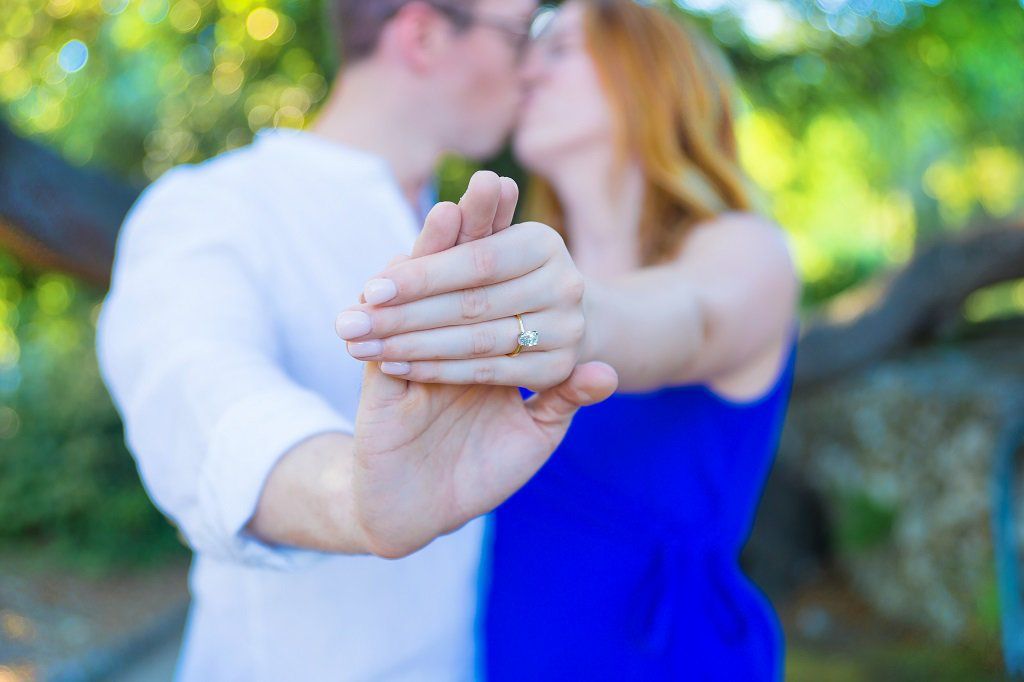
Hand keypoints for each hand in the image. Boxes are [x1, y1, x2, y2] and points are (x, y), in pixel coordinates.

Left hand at [335, 172, 590, 392]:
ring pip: (476, 340)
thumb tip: (489, 180)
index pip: (476, 260)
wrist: (552, 323)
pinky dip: (438, 369)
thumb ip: (474, 225)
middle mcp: (564, 284)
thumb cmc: (500, 274)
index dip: (422, 276)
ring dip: (413, 345)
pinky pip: (488, 371)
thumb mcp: (484, 246)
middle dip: (404, 316)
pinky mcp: (557, 370)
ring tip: (362, 346)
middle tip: (350, 324)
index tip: (370, 290)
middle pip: (471, 303)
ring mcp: (566, 330)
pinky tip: (395, 364)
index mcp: (544, 243)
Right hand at [344, 176, 617, 558]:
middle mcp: (446, 339)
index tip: (517, 196)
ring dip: (433, 254)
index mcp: (489, 344)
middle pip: (458, 274)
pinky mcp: (381, 383)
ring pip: (419, 298)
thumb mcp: (533, 432)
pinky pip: (387, 344)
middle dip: (475, 228)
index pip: (496, 281)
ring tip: (452, 211)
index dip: (503, 241)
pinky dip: (391, 312)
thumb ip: (562, 399)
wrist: (422, 510)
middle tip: (491, 181)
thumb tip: (607, 371)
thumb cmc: (480, 465)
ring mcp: (410, 354)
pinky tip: (394, 276)